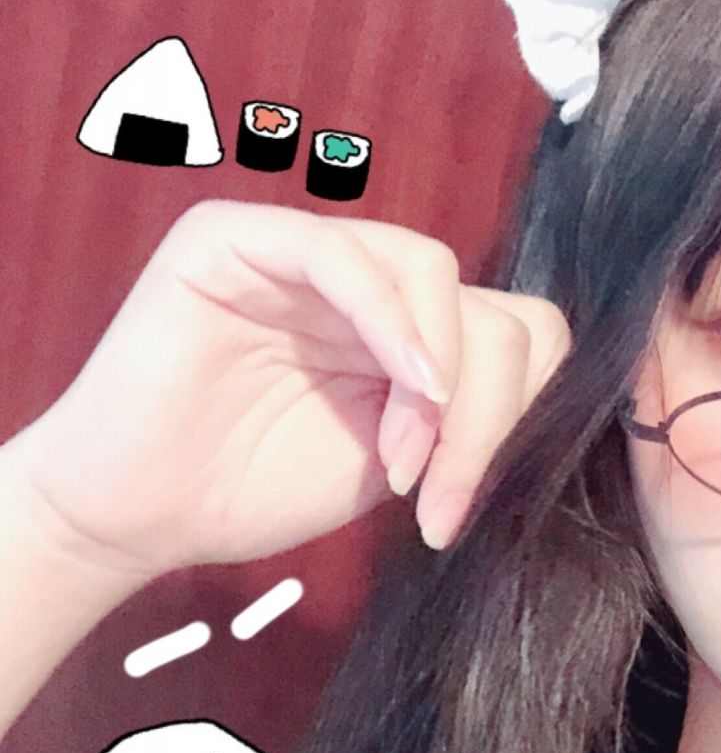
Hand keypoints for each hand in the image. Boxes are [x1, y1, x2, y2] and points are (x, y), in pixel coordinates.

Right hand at [10, 198, 571, 585]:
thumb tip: (542, 412)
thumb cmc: (255, 489)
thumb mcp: (395, 465)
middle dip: (485, 414)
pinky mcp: (240, 239)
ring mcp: (306, 251)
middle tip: (438, 495)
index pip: (512, 335)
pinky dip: (390, 322)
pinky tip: (403, 389)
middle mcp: (369, 282)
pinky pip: (344, 253)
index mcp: (410, 331)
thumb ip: (460, 426)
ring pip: (435, 273)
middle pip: (490, 311)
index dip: (515, 414)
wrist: (147, 513)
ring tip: (400, 462)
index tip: (462, 501)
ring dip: (439, 380)